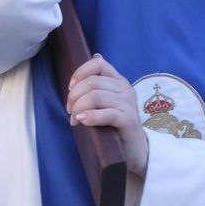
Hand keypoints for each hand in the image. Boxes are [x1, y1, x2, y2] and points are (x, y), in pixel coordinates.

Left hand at [67, 55, 148, 175]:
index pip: (98, 64)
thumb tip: (96, 55)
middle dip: (74, 97)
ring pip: (96, 96)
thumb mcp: (108, 100)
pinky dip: (91, 117)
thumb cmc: (116, 125)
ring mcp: (129, 104)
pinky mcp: (129, 120)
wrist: (134, 150)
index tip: (70, 88)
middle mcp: (125, 89)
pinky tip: (83, 122)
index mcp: (119, 81)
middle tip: (70, 111)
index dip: (80, 73)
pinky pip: (107, 113)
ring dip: (79, 109)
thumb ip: (100, 82)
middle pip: (92, 82)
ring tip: (75, 120)